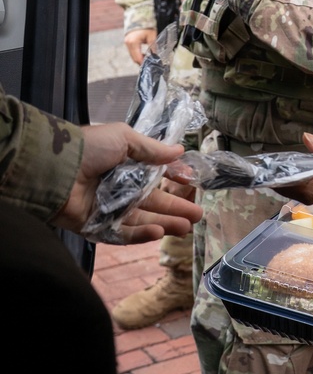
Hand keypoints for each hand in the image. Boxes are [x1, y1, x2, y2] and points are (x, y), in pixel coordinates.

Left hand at [51, 123, 201, 243]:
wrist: (54, 168)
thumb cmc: (89, 148)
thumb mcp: (124, 138)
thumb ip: (152, 149)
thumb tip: (180, 151)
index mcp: (126, 167)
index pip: (156, 177)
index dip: (174, 181)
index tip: (192, 184)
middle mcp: (119, 189)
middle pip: (153, 203)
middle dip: (176, 209)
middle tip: (198, 215)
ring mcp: (109, 210)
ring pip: (142, 220)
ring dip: (165, 224)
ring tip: (187, 227)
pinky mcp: (97, 228)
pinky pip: (122, 234)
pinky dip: (141, 235)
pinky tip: (159, 233)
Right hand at [124, 28, 156, 64]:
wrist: (139, 18)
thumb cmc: (146, 26)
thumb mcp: (152, 36)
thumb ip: (153, 47)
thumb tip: (156, 56)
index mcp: (133, 42)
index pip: (138, 57)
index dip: (143, 63)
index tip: (150, 65)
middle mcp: (128, 43)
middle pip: (134, 58)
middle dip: (141, 62)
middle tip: (150, 63)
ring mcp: (126, 42)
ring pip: (132, 55)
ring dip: (139, 58)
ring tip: (148, 58)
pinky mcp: (127, 42)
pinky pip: (132, 51)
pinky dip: (137, 54)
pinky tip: (144, 54)